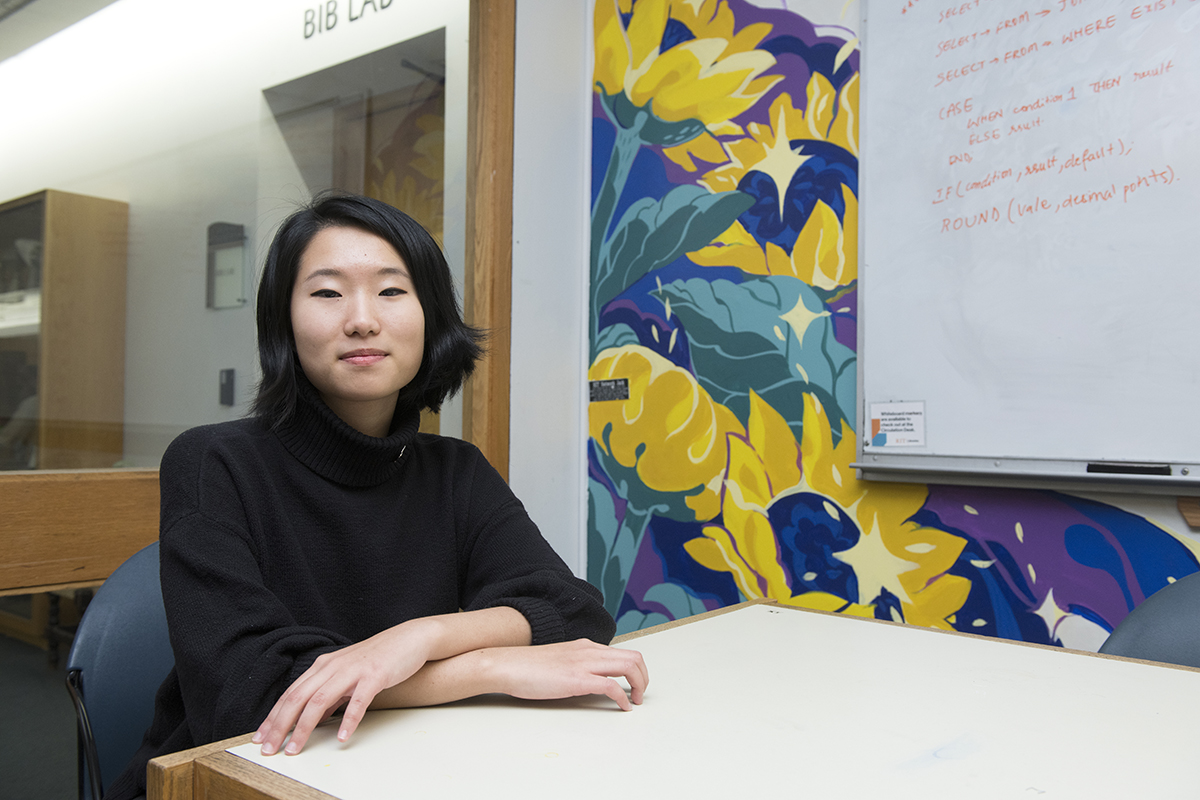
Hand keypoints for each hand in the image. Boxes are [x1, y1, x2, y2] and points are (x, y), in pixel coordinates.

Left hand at [252, 621, 434, 755]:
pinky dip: (348, 719)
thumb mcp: (347, 675)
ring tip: (296, 748)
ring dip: (304, 727)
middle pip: (298, 697)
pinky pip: (358, 700)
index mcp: (324, 666)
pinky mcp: (374, 675)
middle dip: (280, 725)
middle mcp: (333, 666)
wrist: (408, 638)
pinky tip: (342, 736)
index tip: (261, 738)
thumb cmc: (378, 658)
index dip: (273, 717)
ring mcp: (353, 670)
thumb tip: (315, 717)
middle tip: (270, 749)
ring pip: (320, 700)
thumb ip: (331, 694)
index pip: (291, 693)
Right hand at [486, 639, 648, 709]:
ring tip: (635, 701)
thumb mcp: (561, 661)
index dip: (636, 670)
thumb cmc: (528, 667)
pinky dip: (622, 698)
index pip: (624, 653)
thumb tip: (594, 683)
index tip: (634, 685)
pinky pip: (611, 686)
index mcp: (586, 646)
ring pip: (629, 667)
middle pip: (634, 658)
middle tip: (639, 695)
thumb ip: (579, 667)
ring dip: (639, 685)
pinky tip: (622, 707)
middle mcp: (589, 651)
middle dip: (644, 678)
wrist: (506, 665)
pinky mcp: (576, 679)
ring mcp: (584, 663)